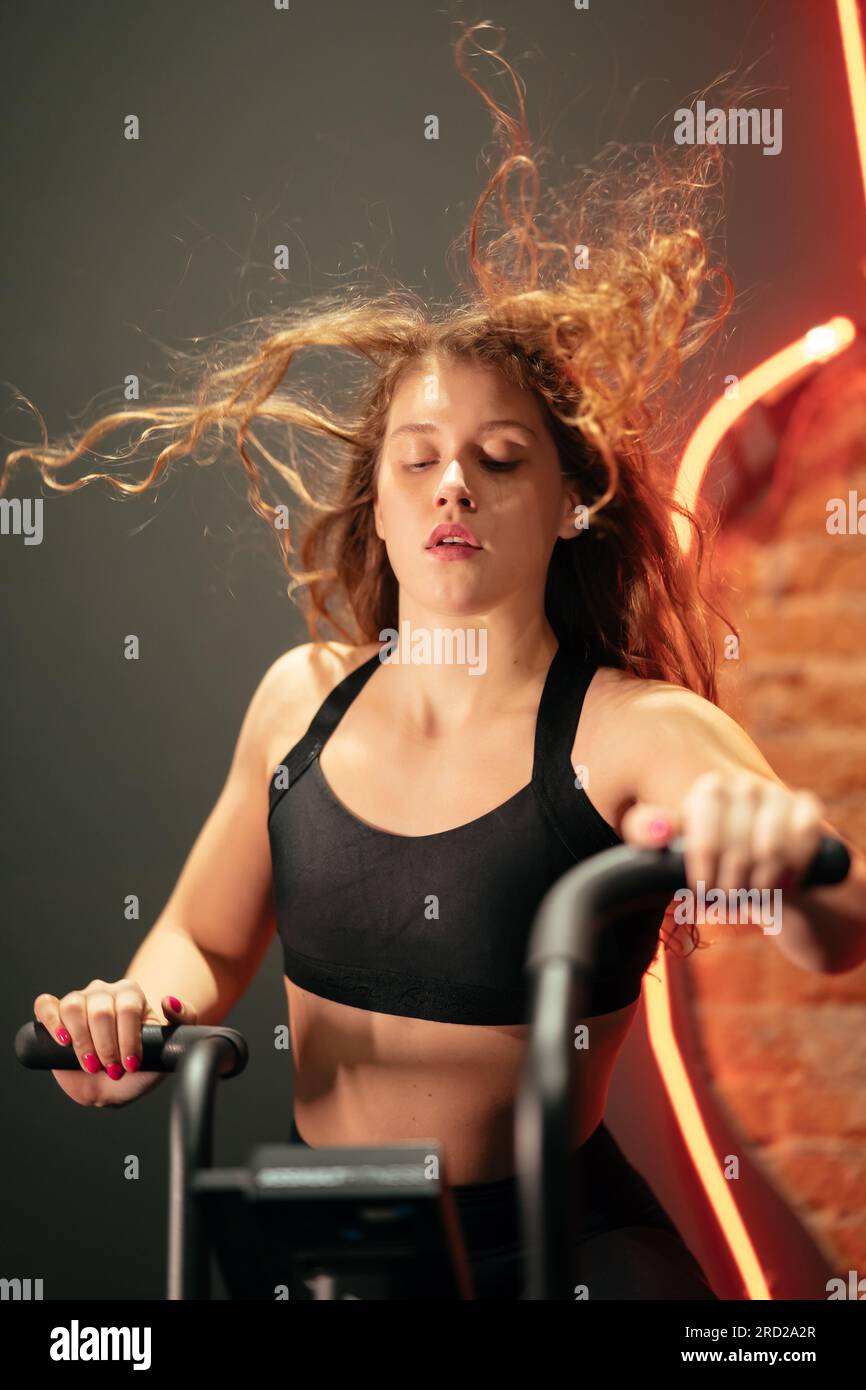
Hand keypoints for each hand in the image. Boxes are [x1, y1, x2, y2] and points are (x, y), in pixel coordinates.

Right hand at [33, 979, 197, 1107]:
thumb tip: (168, 1000)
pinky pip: (45, 1006)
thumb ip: (184, 1020)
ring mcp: (78, 1001)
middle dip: (106, 1046)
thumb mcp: (168, 1045)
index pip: (127, 1007)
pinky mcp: (54, 1016)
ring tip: (90, 1063)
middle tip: (112, 1069)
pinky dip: (51, 1020)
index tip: (130, 1064)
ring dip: (82, 1041)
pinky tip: (62, 1040)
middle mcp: (103, 992)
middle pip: (99, 1010)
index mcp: (131, 994)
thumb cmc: (143, 1064)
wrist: (114, 1086)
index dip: (128, 1038)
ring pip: (73, 1006)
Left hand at [620, 769, 824, 899]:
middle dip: (733, 886)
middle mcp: (743, 785)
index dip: (706, 876)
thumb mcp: (673, 851)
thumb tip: (659, 830)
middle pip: (738, 851)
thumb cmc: (713, 864)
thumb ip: (646, 833)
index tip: (704, 894)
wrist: (765, 875)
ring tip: (753, 894)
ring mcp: (779, 794)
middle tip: (730, 899)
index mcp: (709, 790)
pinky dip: (794, 871)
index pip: (706, 841)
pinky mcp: (808, 809)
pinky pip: (804, 841)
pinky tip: (785, 883)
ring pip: (772, 850)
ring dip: (763, 884)